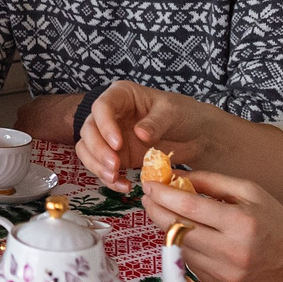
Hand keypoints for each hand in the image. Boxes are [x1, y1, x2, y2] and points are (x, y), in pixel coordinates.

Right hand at [75, 81, 223, 189]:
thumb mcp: (172, 113)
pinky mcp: (116, 156)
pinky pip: (101, 167)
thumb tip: (139, 133)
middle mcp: (110, 115)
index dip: (105, 126)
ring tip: (115, 178)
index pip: (101, 107)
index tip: (118, 144)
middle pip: (88, 129)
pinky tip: (123, 186)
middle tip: (114, 165)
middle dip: (97, 149)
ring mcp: (110, 136)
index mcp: (121, 95)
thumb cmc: (183, 114)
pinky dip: (107, 178)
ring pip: (88, 149)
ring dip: (96, 165)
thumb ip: (156, 122)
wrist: (195, 135)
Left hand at [141, 172, 282, 281]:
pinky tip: (191, 236)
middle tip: (148, 198)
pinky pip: (192, 265)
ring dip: (169, 230)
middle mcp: (233, 252)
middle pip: (177, 231)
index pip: (189, 208)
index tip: (149, 185)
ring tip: (170, 214)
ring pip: (180, 249)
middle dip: (156, 212)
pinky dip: (186, 248)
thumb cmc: (275, 222)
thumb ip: (210, 181)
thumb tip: (173, 176)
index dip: (163, 195)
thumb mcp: (249, 191)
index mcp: (241, 223)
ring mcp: (227, 275)